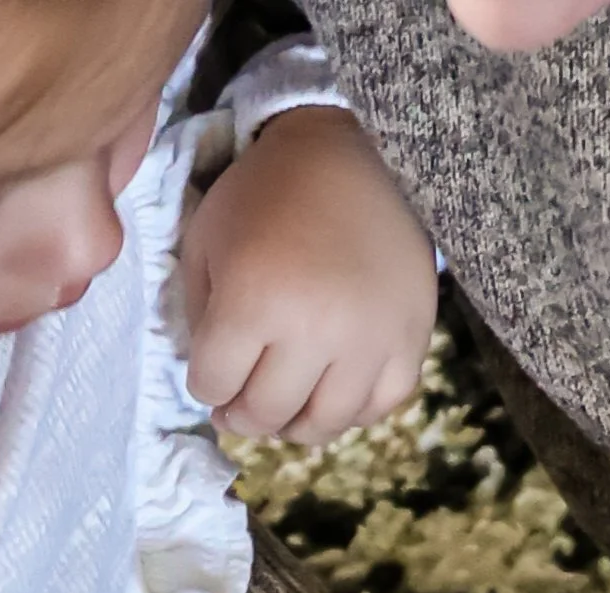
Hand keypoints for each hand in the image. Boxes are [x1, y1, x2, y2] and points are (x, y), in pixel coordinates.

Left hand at [183, 108, 436, 442]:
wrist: (356, 150)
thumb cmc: (268, 193)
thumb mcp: (206, 239)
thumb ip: (198, 316)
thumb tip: (214, 386)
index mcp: (253, 297)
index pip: (212, 385)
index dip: (204, 383)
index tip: (212, 372)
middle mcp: (313, 328)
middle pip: (265, 413)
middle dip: (242, 414)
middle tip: (241, 401)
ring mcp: (368, 340)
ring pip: (322, 425)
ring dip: (294, 423)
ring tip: (286, 401)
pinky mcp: (410, 340)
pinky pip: (377, 408)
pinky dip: (350, 409)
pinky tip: (333, 387)